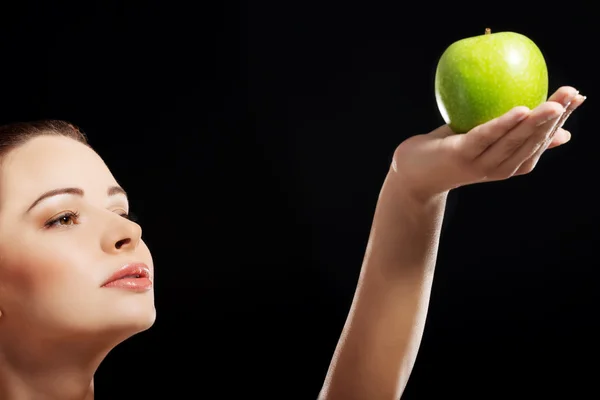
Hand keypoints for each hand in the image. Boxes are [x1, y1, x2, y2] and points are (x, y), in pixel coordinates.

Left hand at [391, 86, 585, 199]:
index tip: (578, 97)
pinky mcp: (460, 156)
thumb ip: (515, 135)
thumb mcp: (485, 142)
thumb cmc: (451, 153)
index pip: (541, 142)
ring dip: (536, 122)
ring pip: (513, 142)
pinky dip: (503, 125)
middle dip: (555, 118)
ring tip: (555, 104)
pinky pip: (485, 137)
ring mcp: (480, 164)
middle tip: (573, 94)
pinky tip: (520, 110)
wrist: (413, 175)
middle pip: (532, 142)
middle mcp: (499, 168)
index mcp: (509, 165)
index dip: (561, 121)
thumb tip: (560, 130)